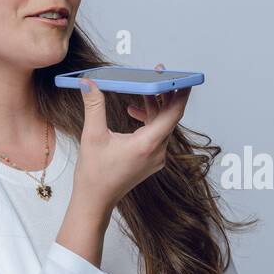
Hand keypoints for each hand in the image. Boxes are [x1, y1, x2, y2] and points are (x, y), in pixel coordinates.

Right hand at [74, 63, 189, 213]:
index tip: (184, 77)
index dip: (181, 93)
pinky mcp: (151, 160)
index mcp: (147, 144)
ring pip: (162, 124)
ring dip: (153, 106)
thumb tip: (89, 83)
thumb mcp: (92, 136)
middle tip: (158, 73)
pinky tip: (133, 111)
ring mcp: (156, 157)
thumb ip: (94, 106)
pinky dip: (148, 120)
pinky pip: (156, 134)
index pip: (173, 114)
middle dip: (164, 93)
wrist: (96, 200)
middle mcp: (157, 151)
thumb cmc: (94, 174)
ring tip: (140, 89)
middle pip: (168, 116)